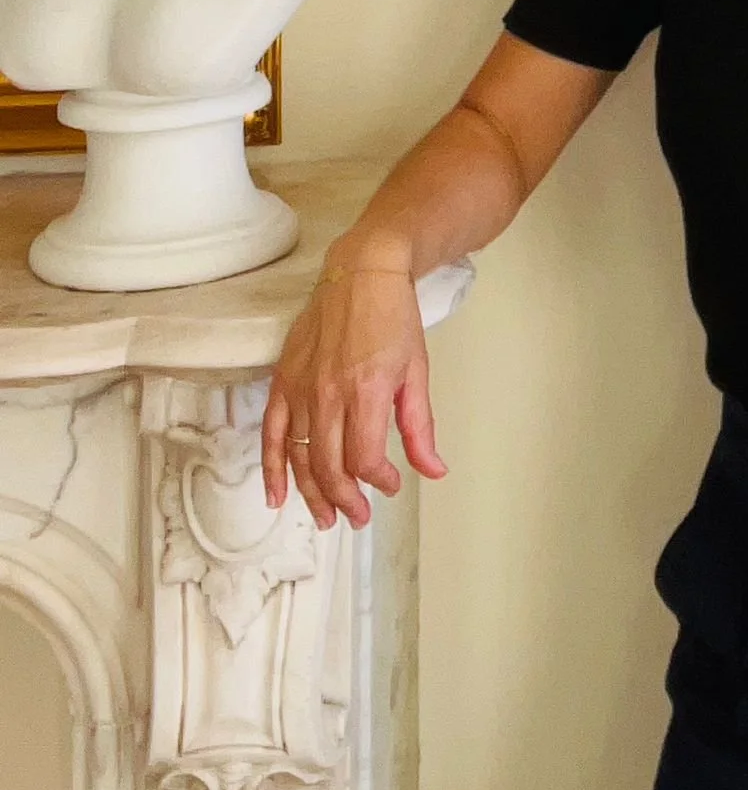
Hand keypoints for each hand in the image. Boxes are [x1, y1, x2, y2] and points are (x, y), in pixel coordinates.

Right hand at [261, 265, 447, 529]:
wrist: (361, 272)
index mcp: (367, 391)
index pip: (363, 459)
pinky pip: (271, 432)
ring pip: (299, 455)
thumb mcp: (417, 372)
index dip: (377, 482)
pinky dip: (272, 467)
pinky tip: (277, 495)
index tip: (389, 484)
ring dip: (312, 493)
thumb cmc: (394, 319)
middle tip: (358, 517)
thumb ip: (419, 427)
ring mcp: (301, 387)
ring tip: (327, 517)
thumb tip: (433, 472)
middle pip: (329, 465)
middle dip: (345, 499)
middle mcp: (329, 393)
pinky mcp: (283, 379)